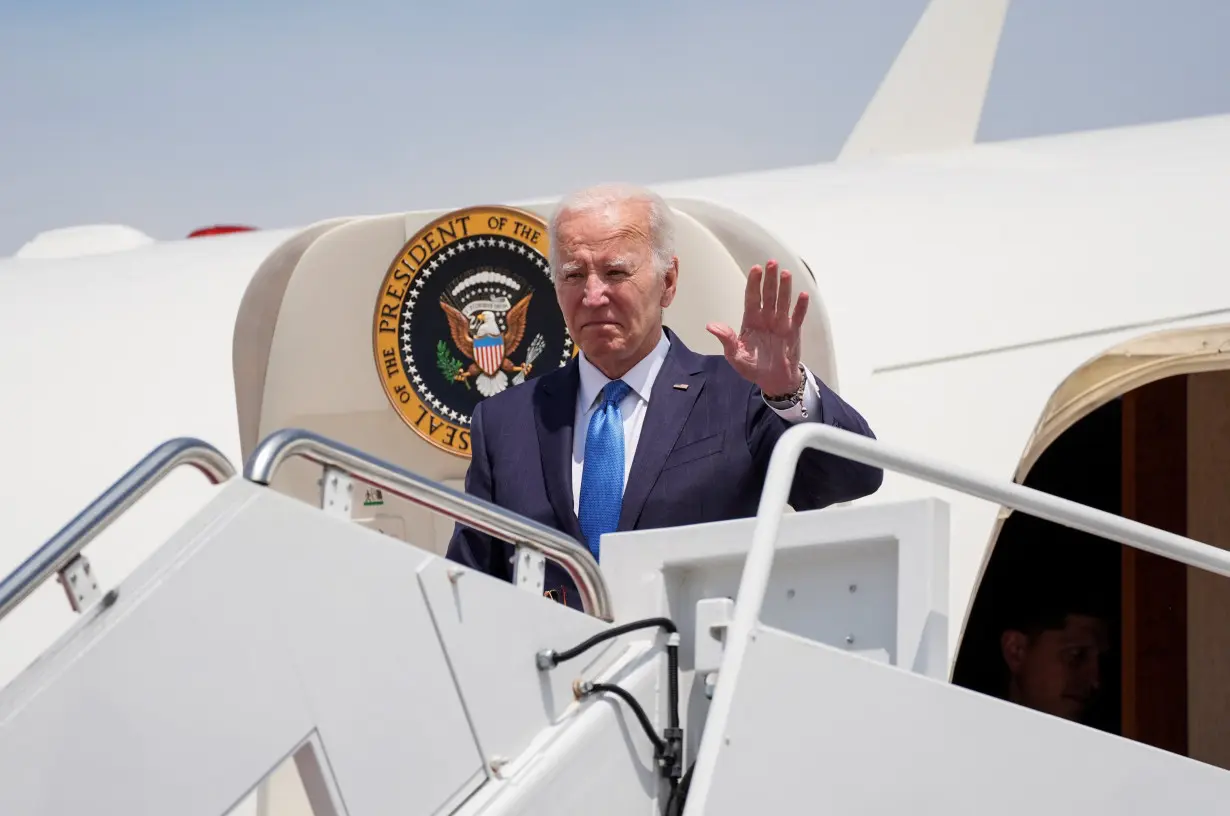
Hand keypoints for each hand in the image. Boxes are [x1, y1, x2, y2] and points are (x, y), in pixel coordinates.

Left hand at [706, 260, 808, 395]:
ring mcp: (780, 324)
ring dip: (785, 288)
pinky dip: (800, 307)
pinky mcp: (793, 332)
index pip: (752, 298)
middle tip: (771, 263)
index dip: (753, 283)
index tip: (755, 269)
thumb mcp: (735, 355)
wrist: (773, 380)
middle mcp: (766, 318)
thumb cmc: (752, 367)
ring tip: (786, 273)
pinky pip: (797, 317)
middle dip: (769, 279)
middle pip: (768, 295)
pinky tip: (802, 295)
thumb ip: (726, 339)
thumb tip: (711, 326)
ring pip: (783, 302)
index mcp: (751, 321)